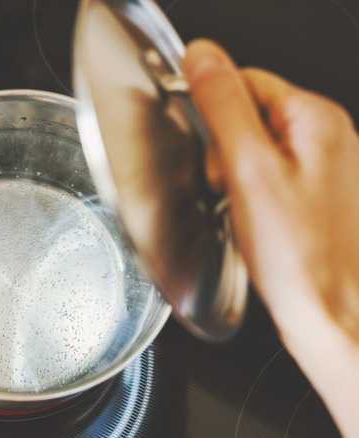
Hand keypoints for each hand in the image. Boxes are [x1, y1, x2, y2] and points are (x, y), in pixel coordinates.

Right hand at [184, 39, 358, 435]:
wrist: (330, 314)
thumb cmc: (300, 255)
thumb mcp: (248, 170)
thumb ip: (223, 105)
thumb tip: (202, 55)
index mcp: (316, 119)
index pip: (244, 81)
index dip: (215, 116)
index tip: (214, 153)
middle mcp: (328, 138)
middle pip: (248, 116)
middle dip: (225, 151)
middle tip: (230, 189)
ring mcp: (324, 169)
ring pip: (254, 151)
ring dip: (235, 177)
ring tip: (245, 211)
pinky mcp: (315, 197)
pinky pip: (266, 179)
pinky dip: (250, 197)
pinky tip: (256, 222)